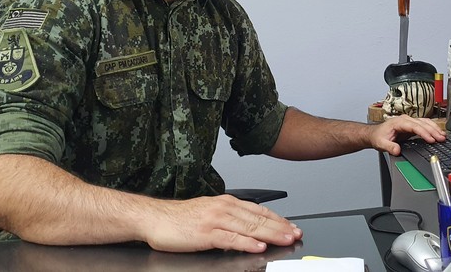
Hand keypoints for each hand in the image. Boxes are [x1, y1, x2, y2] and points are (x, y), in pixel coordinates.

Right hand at [141, 194, 302, 252]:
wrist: (154, 218)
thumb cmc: (180, 219)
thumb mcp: (210, 213)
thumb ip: (230, 219)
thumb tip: (250, 229)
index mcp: (226, 202)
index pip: (259, 211)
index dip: (278, 219)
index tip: (292, 226)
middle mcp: (224, 208)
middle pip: (258, 219)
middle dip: (280, 227)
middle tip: (296, 234)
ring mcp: (215, 220)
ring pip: (249, 227)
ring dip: (270, 234)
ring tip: (285, 239)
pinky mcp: (206, 233)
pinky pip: (230, 239)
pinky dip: (246, 243)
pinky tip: (258, 247)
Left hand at [370, 115, 445, 155]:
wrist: (375, 134)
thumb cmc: (378, 136)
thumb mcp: (381, 143)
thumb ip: (389, 147)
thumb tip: (397, 150)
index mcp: (399, 122)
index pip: (414, 126)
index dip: (424, 133)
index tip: (431, 139)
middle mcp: (405, 120)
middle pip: (422, 123)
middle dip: (433, 131)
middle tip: (441, 138)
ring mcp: (409, 121)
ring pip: (425, 122)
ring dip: (435, 129)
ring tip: (443, 136)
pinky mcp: (412, 125)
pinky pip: (424, 125)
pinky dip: (432, 128)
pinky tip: (438, 132)